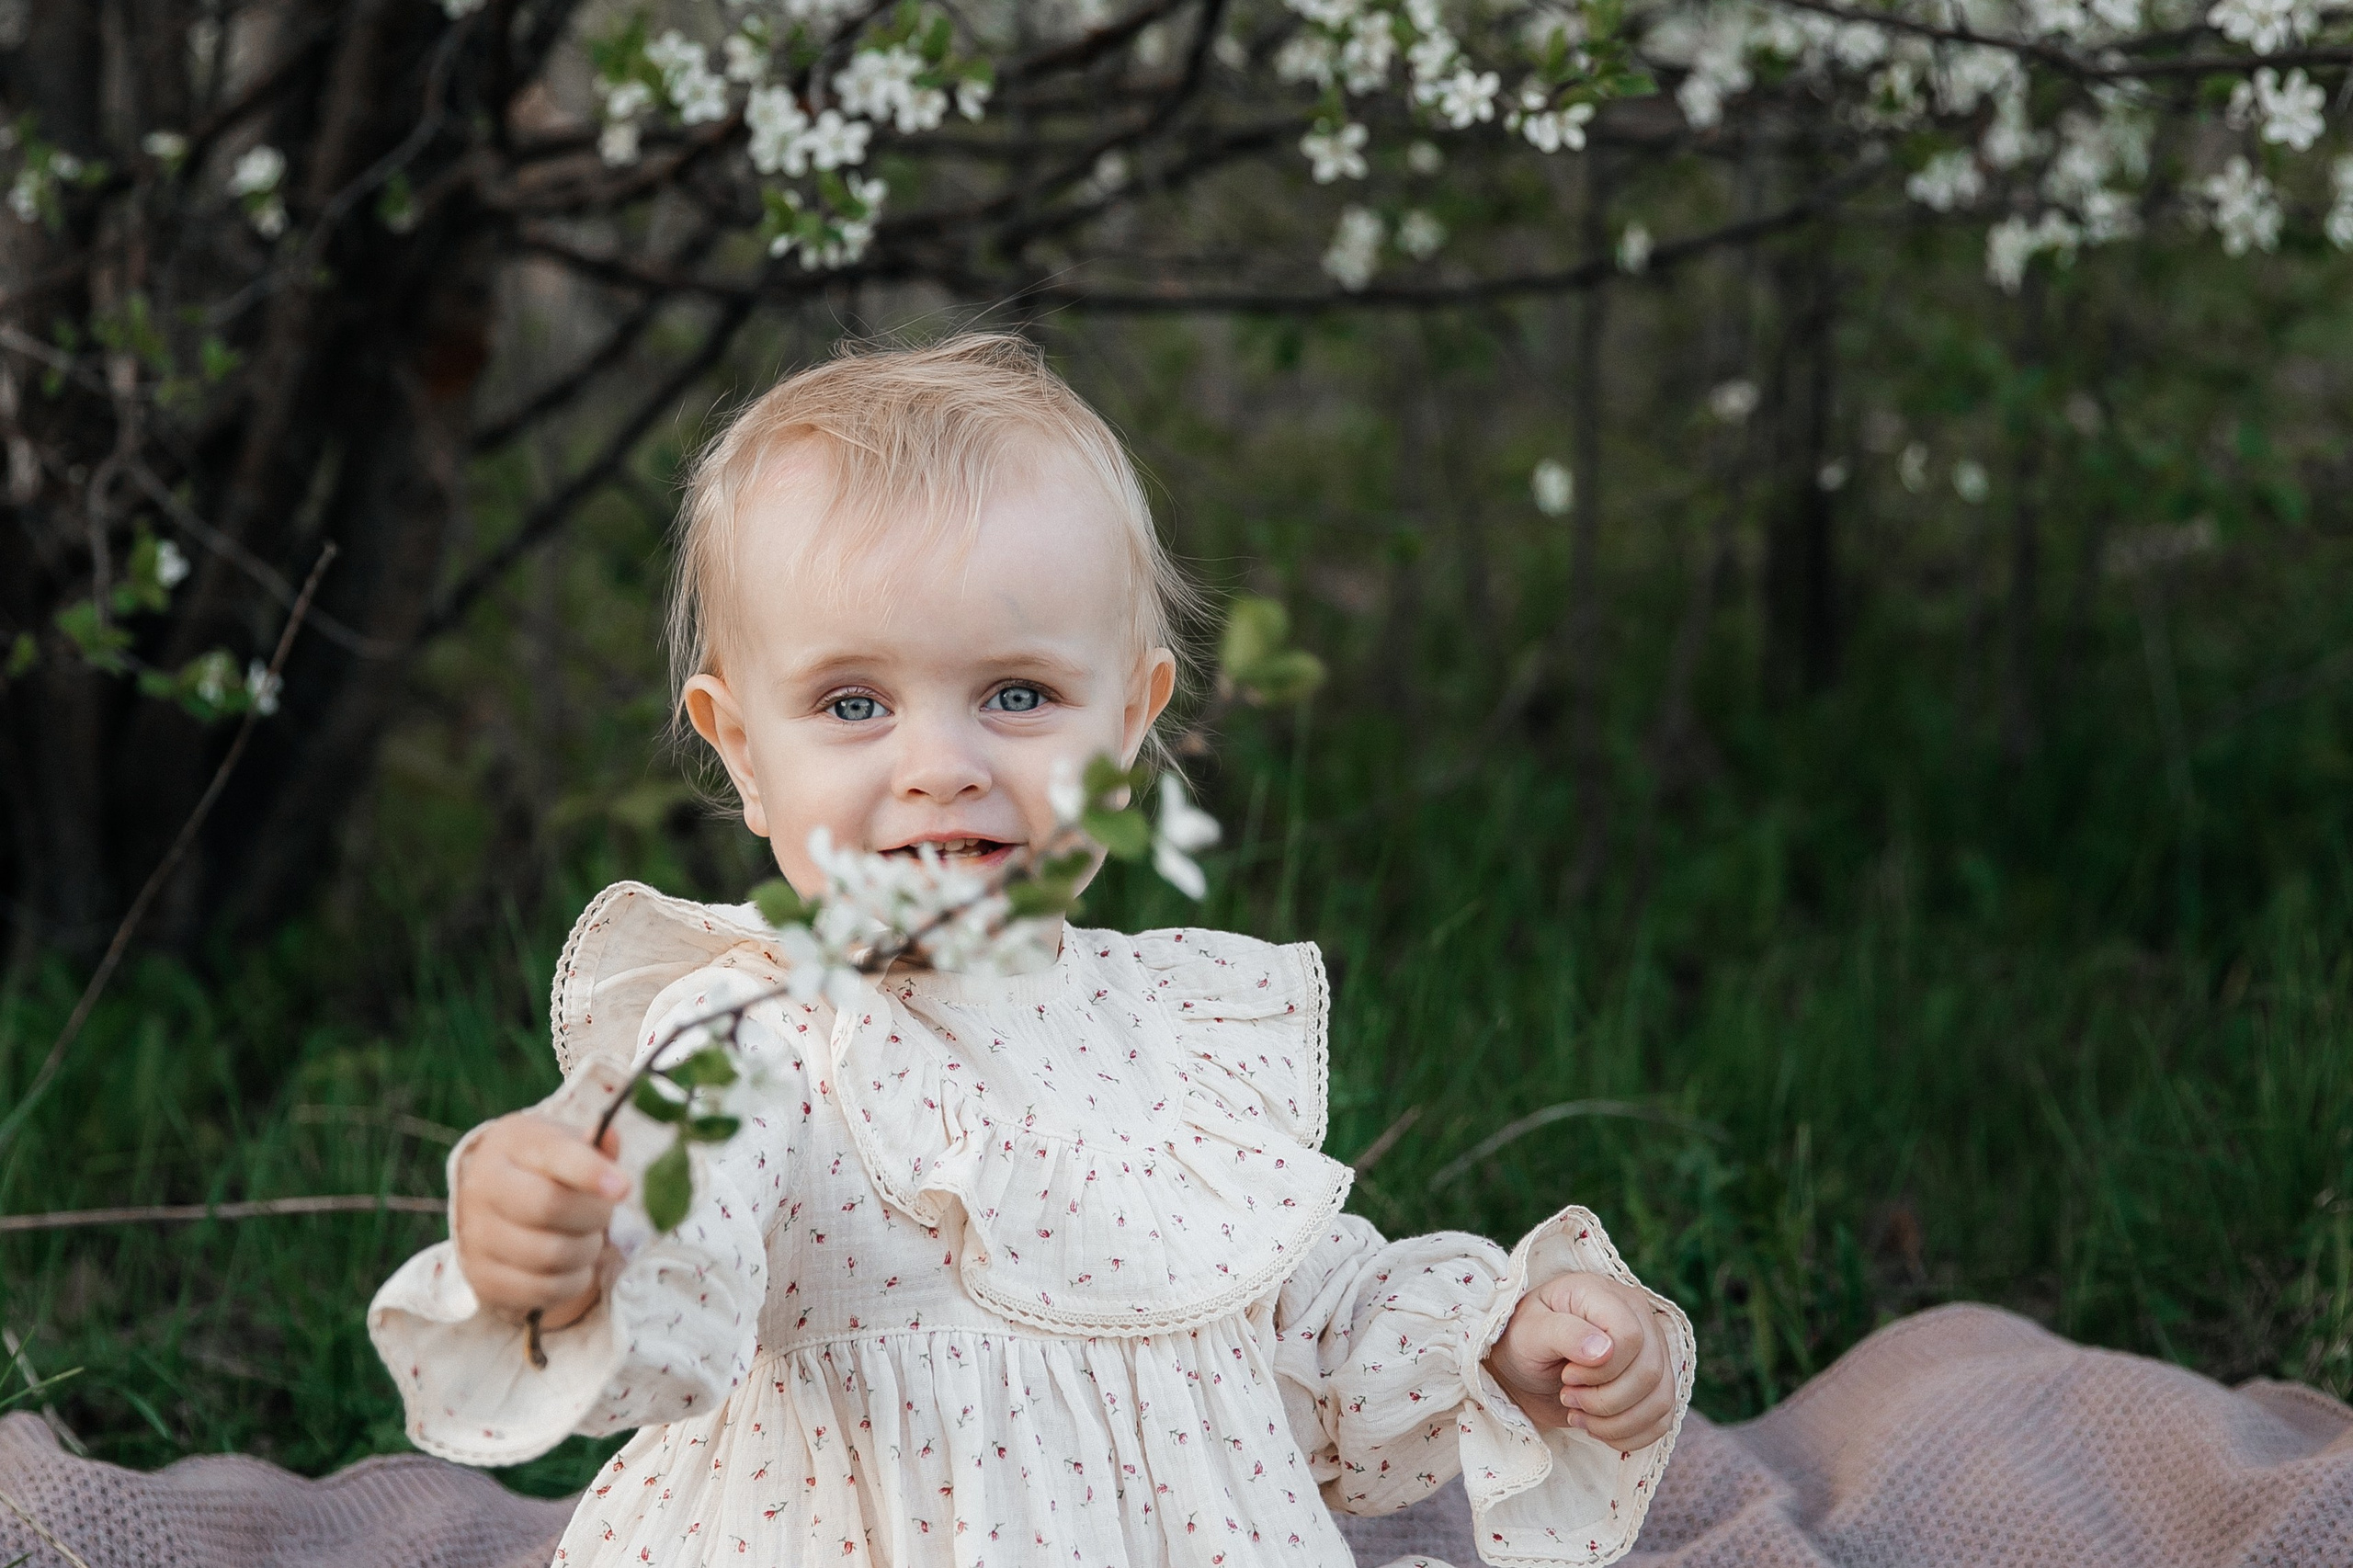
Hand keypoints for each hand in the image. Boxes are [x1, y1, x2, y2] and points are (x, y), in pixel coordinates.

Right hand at [452, 1112, 628, 1328]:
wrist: (494, 1198)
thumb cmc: (543, 1166)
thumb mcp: (566, 1143)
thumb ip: (593, 1144)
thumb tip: (610, 1137)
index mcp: (508, 1146)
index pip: (554, 1157)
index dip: (591, 1173)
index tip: (623, 1189)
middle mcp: (483, 1189)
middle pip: (552, 1208)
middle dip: (594, 1215)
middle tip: (602, 1213)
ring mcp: (476, 1237)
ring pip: (550, 1255)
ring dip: (587, 1251)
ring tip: (586, 1237)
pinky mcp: (482, 1278)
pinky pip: (543, 1290)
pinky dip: (572, 1282)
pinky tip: (573, 1265)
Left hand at [1484, 1273, 1676, 1452]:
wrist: (1525, 1365)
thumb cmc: (1524, 1340)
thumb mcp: (1530, 1332)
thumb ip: (1563, 1334)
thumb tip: (1604, 1350)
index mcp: (1605, 1295)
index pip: (1630, 1337)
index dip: (1601, 1369)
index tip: (1566, 1375)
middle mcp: (1638, 1317)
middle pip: (1649, 1372)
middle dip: (1605, 1400)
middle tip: (1568, 1397)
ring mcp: (1653, 1350)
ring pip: (1660, 1399)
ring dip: (1616, 1422)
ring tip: (1578, 1414)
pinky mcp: (1655, 1382)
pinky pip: (1663, 1418)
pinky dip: (1630, 1434)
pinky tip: (1597, 1427)